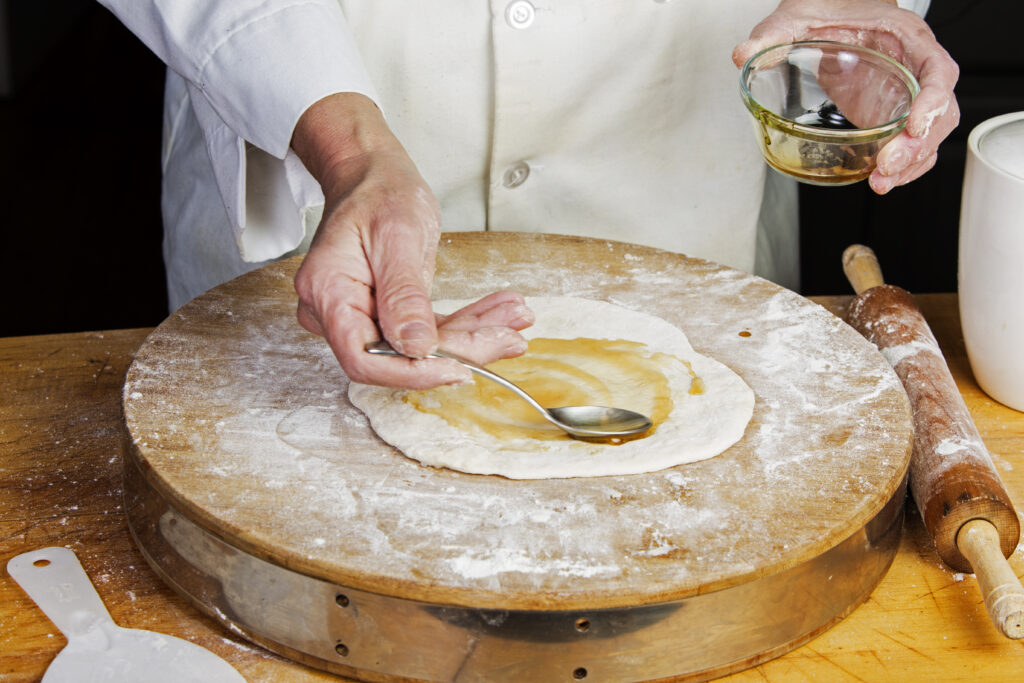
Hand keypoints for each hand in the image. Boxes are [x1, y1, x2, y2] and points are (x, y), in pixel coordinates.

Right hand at [291, 93, 532, 387]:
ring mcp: (363, 316)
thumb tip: (414, 347)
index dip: (412, 372)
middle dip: (460, 349)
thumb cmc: (377, 192)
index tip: (459, 369)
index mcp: (329, 293)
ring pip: (421, 346)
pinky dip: (466, 324)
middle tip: (509, 336)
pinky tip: (499, 313)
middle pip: (398, 356)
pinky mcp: (387, 314)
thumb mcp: (398, 236)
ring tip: (514, 320)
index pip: (364, 358)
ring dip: (473, 336)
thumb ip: (404, 294)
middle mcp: (339, 312)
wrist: (372, 175)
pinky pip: (428, 330)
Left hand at [733, 0, 959, 193]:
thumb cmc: (825, 10)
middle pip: (939, 110)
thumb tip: (742, 54)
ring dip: (912, 163)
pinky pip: (911, 141)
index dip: (933, 100)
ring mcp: (906, 92)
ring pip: (930, 132)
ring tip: (881, 183)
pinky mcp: (891, 112)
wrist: (828, 12)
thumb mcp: (794, 17)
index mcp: (906, 36)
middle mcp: (914, 65)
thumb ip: (771, 35)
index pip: (937, 69)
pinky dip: (903, 164)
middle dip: (919, 145)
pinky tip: (881, 179)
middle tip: (886, 169)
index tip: (915, 127)